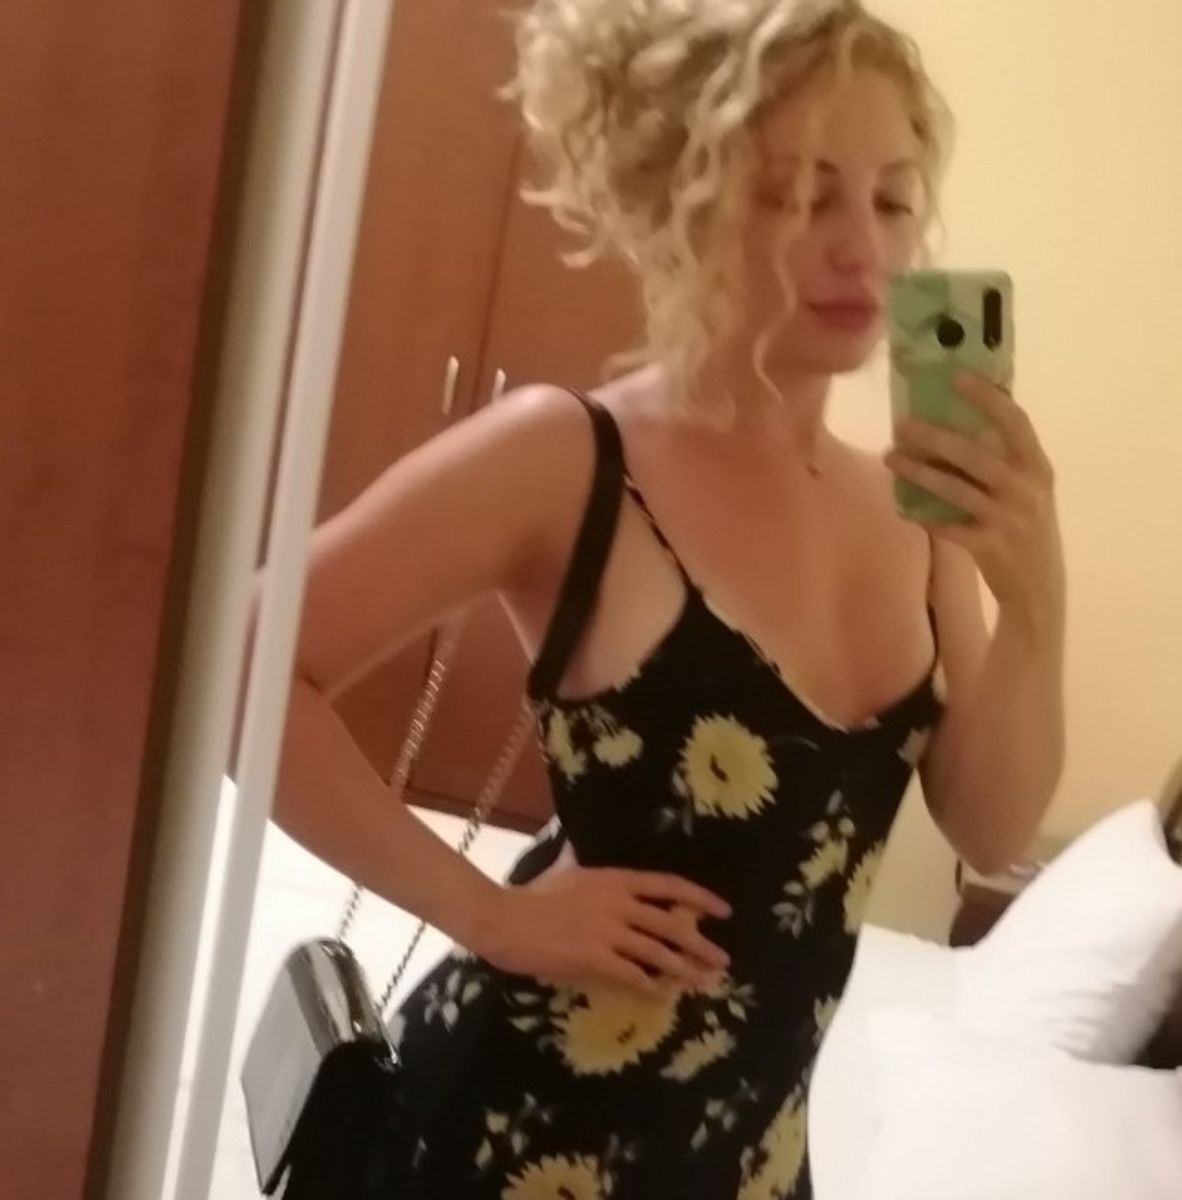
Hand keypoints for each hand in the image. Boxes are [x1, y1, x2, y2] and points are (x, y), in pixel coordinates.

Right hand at [474, 863, 731, 997]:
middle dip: (701, 944)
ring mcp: (608, 931)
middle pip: (671, 924)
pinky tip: (662, 995)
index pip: (668, 885)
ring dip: (684, 969)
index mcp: (615, 879)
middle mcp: (619, 903)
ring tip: (704, 982)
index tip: (723, 910)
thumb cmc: (533, 896)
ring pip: (658, 953)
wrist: (504, 920)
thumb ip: (582, 862)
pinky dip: (651, 986)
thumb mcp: (565, 871)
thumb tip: (579, 848)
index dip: (699, 898)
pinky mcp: (595, 958)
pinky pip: (633, 975)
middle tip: (722, 960)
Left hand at [885, 371, 1065, 638]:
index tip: (957, 376)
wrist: (1038, 590)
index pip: (1017, 422)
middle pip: (976, 454)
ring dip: (920, 472)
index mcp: (1038, 468)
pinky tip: (901, 506)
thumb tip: (960, 418)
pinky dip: (923, 515)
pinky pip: (947, 527)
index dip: (988, 397)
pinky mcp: (989, 548)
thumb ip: (1004, 458)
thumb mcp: (1028, 489)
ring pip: (956, 489)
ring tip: (891, 458)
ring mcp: (1009, 520)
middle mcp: (1027, 490)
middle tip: (902, 423)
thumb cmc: (1026, 528)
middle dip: (936, 437)